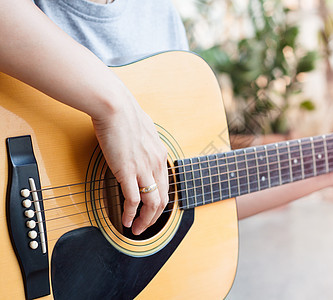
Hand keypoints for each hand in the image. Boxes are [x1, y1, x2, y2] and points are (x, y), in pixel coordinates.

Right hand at [92, 97, 167, 235]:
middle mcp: (157, 164)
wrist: (115, 107)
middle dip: (155, 217)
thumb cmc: (125, 114)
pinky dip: (131, 214)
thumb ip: (145, 140)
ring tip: (137, 230)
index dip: (160, 202)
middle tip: (146, 226)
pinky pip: (133, 200)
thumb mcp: (143, 128)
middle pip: (163, 199)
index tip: (151, 211)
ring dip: (146, 221)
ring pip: (152, 203)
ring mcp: (144, 168)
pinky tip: (126, 221)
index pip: (166, 186)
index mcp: (160, 154)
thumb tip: (141, 141)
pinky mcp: (128, 171)